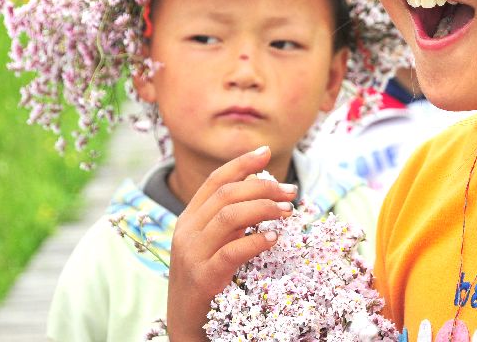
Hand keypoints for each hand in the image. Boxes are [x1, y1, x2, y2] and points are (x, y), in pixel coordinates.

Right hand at [166, 145, 296, 341]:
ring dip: (264, 208)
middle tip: (291, 191)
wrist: (185, 324)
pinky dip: (256, 241)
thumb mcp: (213, 244)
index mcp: (189, 219)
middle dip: (263, 186)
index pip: (215, 181)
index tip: (266, 152)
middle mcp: (187, 231)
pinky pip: (232, 251)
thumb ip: (230, 219)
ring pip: (229, 216)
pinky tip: (275, 238)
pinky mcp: (203, 277)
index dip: (241, 163)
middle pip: (227, 194)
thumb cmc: (206, 280)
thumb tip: (261, 188)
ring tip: (288, 211)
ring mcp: (192, 254)